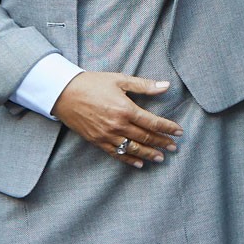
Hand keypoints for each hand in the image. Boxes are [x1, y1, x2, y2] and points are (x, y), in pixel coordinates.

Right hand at [51, 71, 183, 167]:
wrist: (64, 93)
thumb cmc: (93, 83)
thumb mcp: (119, 80)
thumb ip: (144, 85)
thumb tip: (166, 86)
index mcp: (126, 109)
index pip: (153, 122)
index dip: (168, 128)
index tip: (179, 132)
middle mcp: (118, 125)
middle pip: (145, 137)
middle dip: (162, 142)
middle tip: (174, 147)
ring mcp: (107, 135)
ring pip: (133, 149)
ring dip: (149, 154)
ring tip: (161, 157)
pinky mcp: (97, 141)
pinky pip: (116, 154)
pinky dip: (129, 160)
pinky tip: (139, 163)